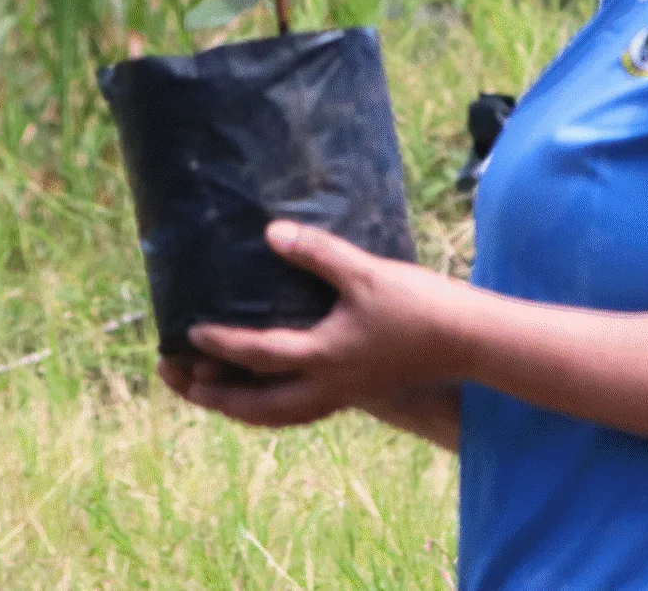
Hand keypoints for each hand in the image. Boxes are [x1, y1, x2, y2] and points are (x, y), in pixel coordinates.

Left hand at [159, 220, 473, 431]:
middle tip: (177, 380)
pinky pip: (299, 407)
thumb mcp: (364, 272)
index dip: (221, 344)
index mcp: (325, 358)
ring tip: (206, 391)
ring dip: (239, 406)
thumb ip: (316, 252)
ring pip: (278, 415)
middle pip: (258, 407)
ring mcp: (343, 392)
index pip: (260, 356)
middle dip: (214, 396)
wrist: (469, 341)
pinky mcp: (356, 389)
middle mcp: (328, 385)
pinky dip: (270, 403)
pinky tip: (263, 386)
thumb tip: (270, 233)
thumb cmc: (419, 306)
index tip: (189, 332)